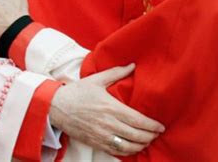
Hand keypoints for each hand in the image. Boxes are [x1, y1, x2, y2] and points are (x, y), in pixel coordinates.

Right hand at [50, 63, 164, 155]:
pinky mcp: (95, 143)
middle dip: (149, 136)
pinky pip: (116, 151)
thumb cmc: (78, 92)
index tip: (160, 126)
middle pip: (135, 135)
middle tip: (157, 134)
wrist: (57, 107)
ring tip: (148, 141)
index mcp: (111, 107)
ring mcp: (102, 136)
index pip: (137, 120)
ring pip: (127, 146)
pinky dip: (127, 152)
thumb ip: (117, 72)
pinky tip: (133, 148)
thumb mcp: (97, 79)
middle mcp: (109, 124)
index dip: (151, 125)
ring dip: (140, 146)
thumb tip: (132, 65)